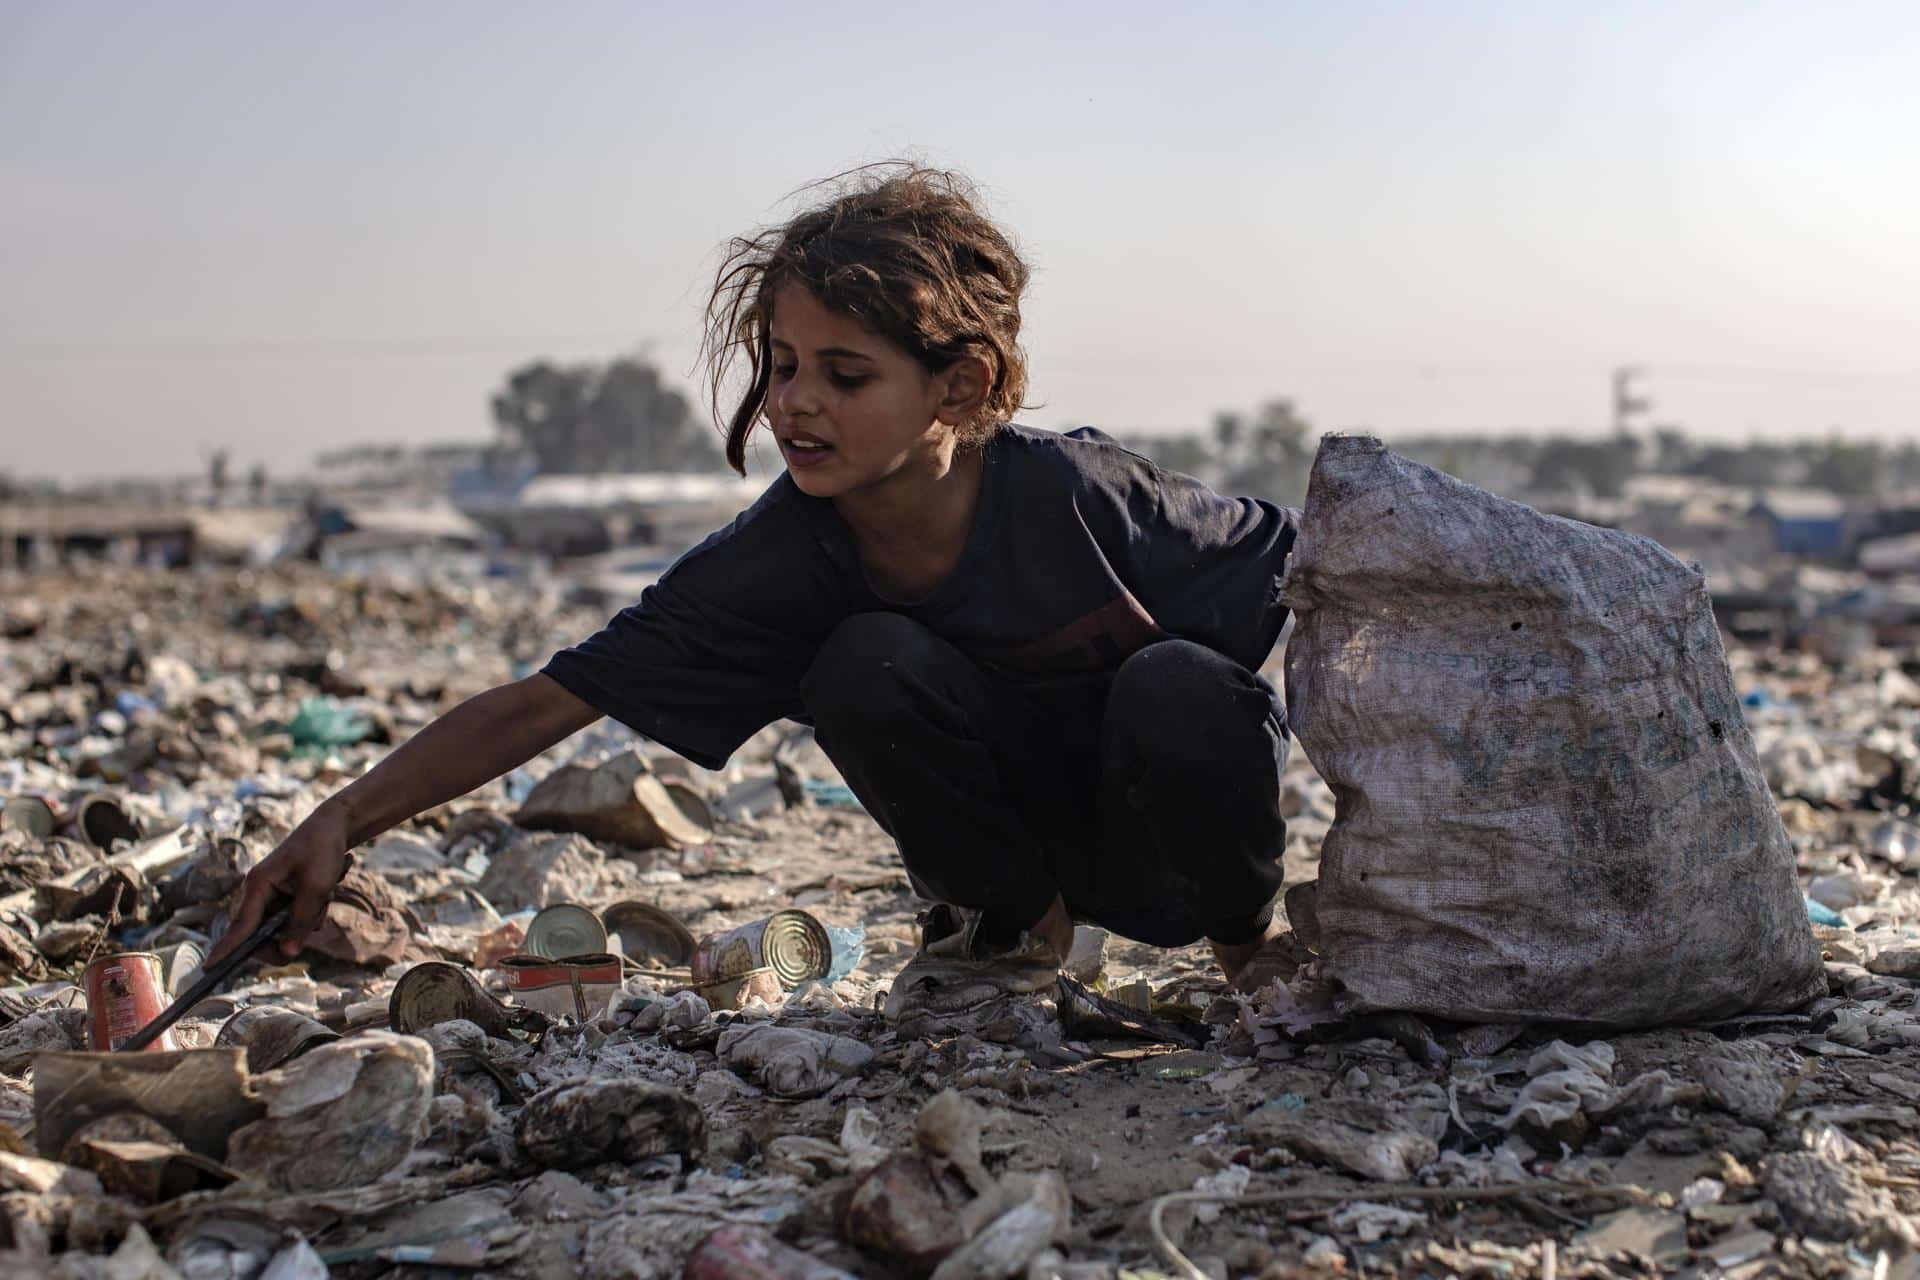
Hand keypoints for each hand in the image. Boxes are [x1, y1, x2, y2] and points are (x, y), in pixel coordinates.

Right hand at [208, 802, 353, 963]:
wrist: (334, 827)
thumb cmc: (322, 850)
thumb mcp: (316, 887)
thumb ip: (300, 921)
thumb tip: (288, 954)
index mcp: (258, 886)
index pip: (239, 927)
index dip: (226, 950)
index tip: (209, 970)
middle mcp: (259, 894)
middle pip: (265, 936)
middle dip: (293, 932)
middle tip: (316, 915)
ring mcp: (272, 897)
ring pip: (286, 929)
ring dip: (310, 917)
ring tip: (326, 891)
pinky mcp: (285, 898)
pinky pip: (297, 919)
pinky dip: (315, 910)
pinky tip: (327, 889)